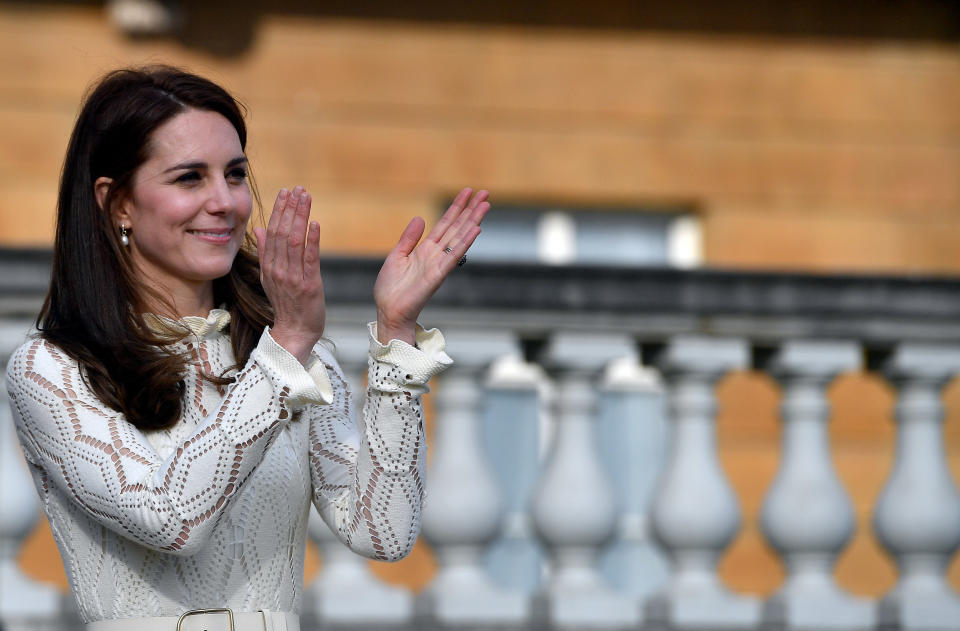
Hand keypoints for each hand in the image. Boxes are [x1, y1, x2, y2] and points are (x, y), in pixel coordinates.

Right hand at [254, 186, 324, 364]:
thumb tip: (260, 228)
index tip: (285, 192)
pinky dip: (312, 240)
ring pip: (295, 241)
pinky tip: (315, 224)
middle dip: (290, 208)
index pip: (273, 232)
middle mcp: (278, 269)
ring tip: (306, 198)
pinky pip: (309, 259)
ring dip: (300, 217)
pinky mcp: (309, 285)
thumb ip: (266, 252)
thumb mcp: (270, 277)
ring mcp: (292, 277)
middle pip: (282, 233)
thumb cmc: (286, 304)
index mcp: (269, 266)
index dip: (279, 211)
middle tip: (298, 189)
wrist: (294, 332)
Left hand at [373, 187, 489, 344]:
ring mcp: (439, 263)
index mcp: (426, 249)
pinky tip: (476, 229)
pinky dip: (465, 242)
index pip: (445, 224)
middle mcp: (436, 254)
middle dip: (470, 210)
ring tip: (485, 205)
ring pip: (460, 237)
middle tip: (485, 193)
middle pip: (457, 227)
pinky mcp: (438, 275)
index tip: (467, 192)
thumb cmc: (391, 288)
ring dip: (473, 221)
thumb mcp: (396, 256)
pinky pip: (454, 256)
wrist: (389, 310)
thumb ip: (409, 238)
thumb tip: (421, 218)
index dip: (456, 207)